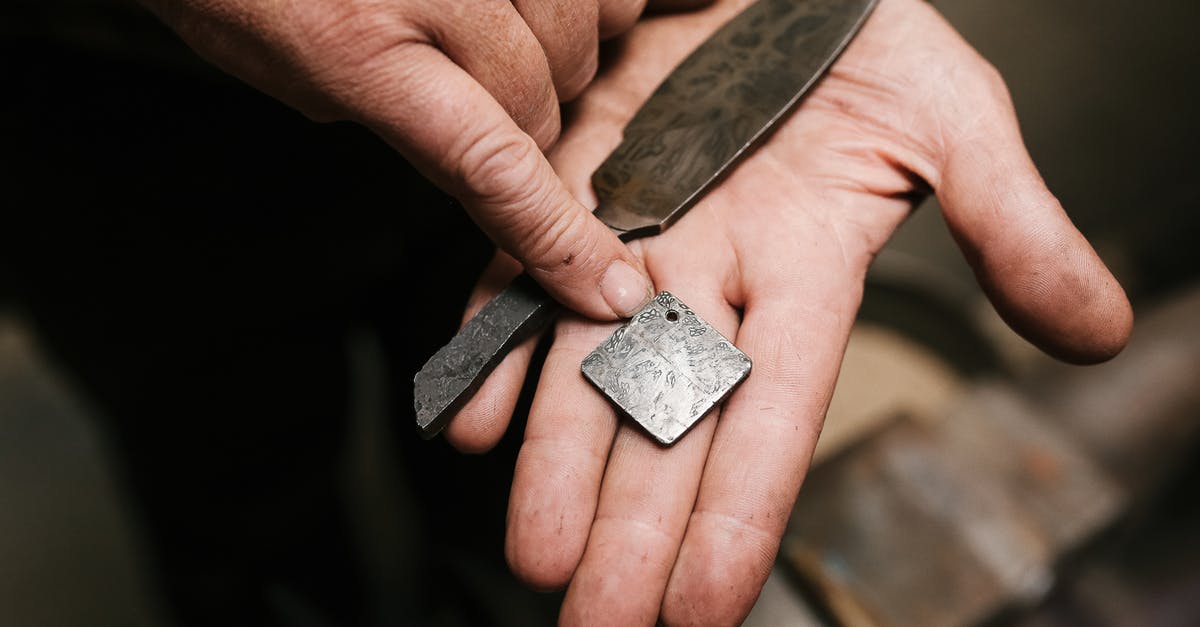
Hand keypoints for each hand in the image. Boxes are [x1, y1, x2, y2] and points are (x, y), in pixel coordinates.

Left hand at [140, 0, 711, 318]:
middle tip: (473, 94)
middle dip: (524, 122)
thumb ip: (394, 120)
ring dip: (558, 52)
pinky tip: (529, 6)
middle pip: (543, 105)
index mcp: (359, 51)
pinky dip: (586, 1)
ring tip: (494, 29)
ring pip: (583, 35)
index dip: (556, 236)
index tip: (606, 287)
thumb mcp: (294, 72)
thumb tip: (480, 159)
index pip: (490, 167)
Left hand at [448, 0, 1132, 623]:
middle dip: (635, 528)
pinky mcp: (568, 188)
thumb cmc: (864, 40)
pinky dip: (494, 350)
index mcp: (806, 270)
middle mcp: (712, 276)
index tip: (707, 609)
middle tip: (599, 623)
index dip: (742, 513)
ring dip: (557, 466)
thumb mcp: (954, 119)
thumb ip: (1011, 222)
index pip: (775, 415)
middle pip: (671, 423)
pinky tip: (473, 423)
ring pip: (588, 371)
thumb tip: (1095, 331)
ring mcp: (632, 238)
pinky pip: (520, 281)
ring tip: (536, 556)